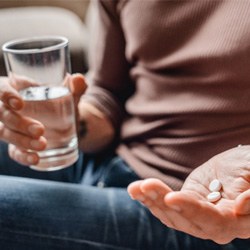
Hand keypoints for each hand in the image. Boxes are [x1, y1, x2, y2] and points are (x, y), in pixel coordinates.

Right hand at [0, 74, 86, 165]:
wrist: (68, 122)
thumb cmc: (63, 103)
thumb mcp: (69, 95)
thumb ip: (75, 88)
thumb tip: (79, 79)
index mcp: (18, 89)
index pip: (1, 88)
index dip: (5, 95)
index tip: (20, 104)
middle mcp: (9, 108)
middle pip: (1, 114)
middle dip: (18, 123)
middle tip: (40, 130)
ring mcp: (11, 127)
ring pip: (4, 133)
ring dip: (21, 140)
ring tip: (43, 145)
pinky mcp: (17, 144)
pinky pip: (13, 151)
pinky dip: (22, 156)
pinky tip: (35, 159)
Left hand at [127, 146, 249, 243]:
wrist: (238, 167)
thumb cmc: (249, 168)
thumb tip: (242, 205)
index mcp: (237, 221)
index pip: (212, 221)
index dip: (191, 210)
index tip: (172, 197)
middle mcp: (214, 224)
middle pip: (185, 219)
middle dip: (162, 202)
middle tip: (144, 186)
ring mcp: (196, 215)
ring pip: (171, 214)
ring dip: (151, 200)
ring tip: (135, 188)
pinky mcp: (185, 204)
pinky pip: (166, 205)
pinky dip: (150, 198)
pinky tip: (136, 190)